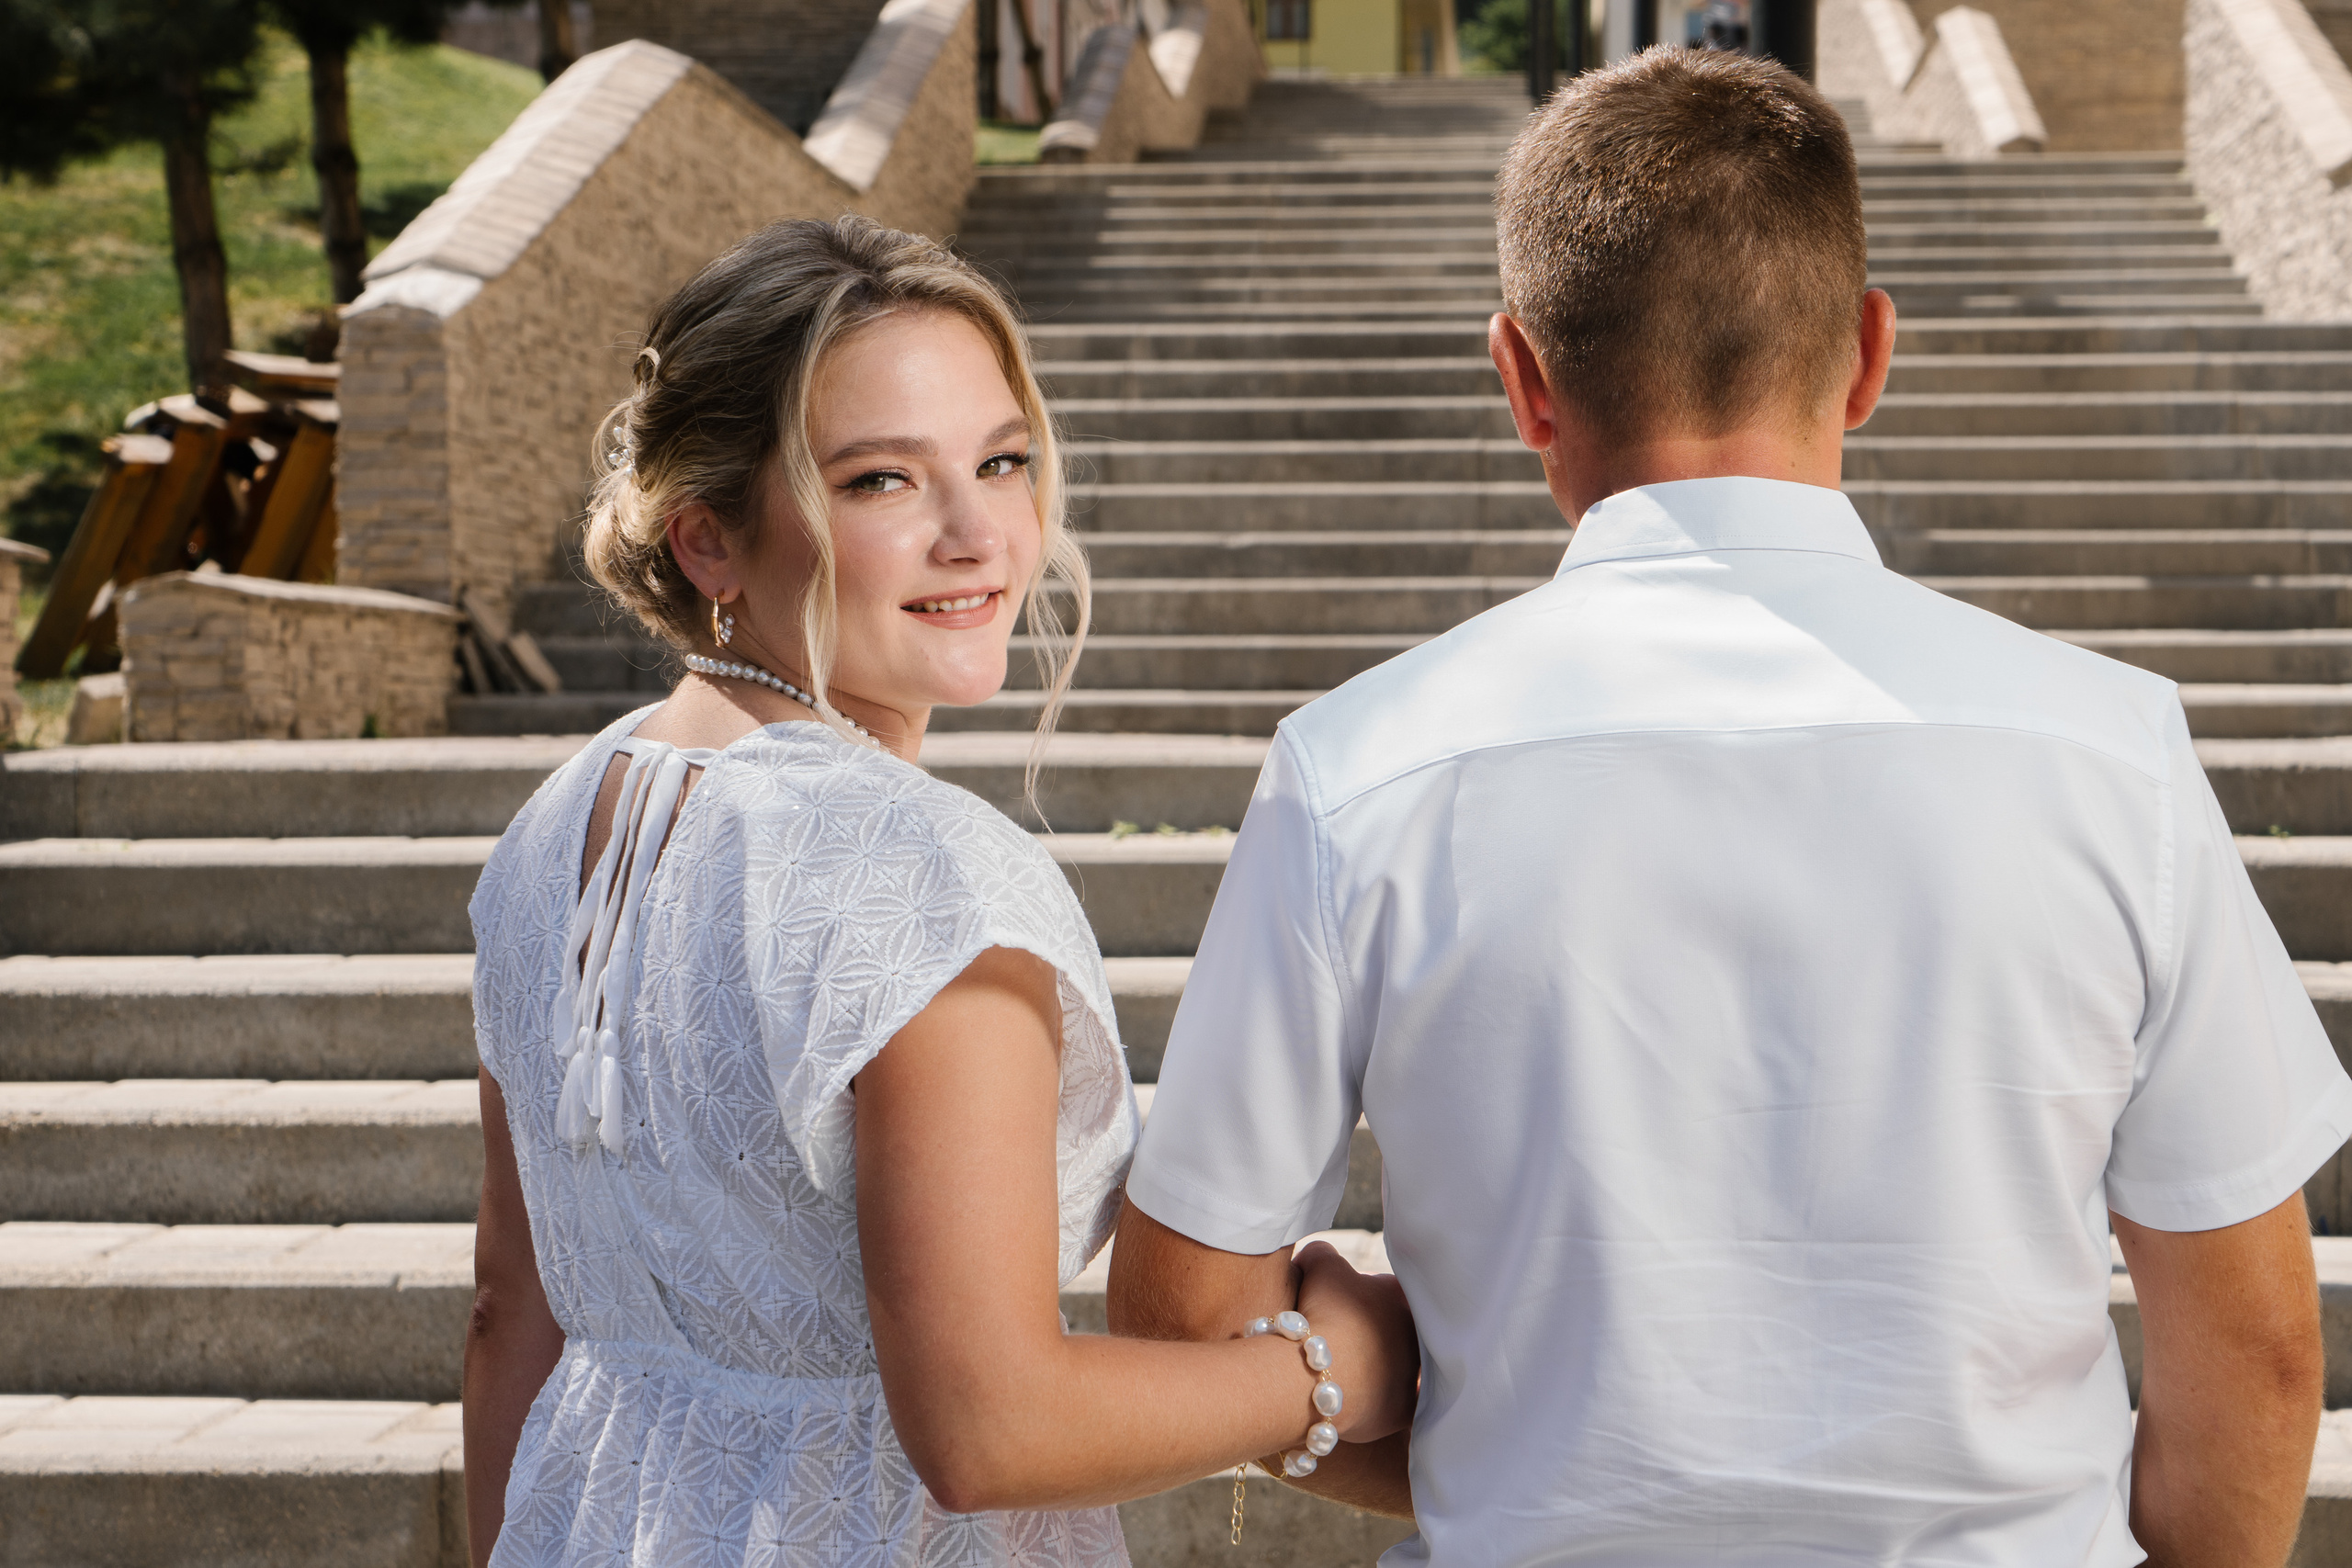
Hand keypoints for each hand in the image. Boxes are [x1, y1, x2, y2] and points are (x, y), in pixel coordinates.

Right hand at [1293, 1240, 1417, 1443]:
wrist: (1317, 1374)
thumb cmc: (1323, 1312)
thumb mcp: (1319, 1264)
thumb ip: (1323, 1253)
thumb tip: (1318, 1258)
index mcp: (1404, 1298)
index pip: (1388, 1290)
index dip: (1359, 1294)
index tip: (1338, 1304)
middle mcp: (1419, 1336)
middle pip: (1394, 1329)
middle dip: (1371, 1332)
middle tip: (1340, 1337)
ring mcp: (1414, 1376)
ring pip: (1395, 1368)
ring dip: (1375, 1367)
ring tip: (1342, 1370)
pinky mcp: (1403, 1412)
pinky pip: (1391, 1405)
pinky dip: (1376, 1401)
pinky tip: (1354, 1397)